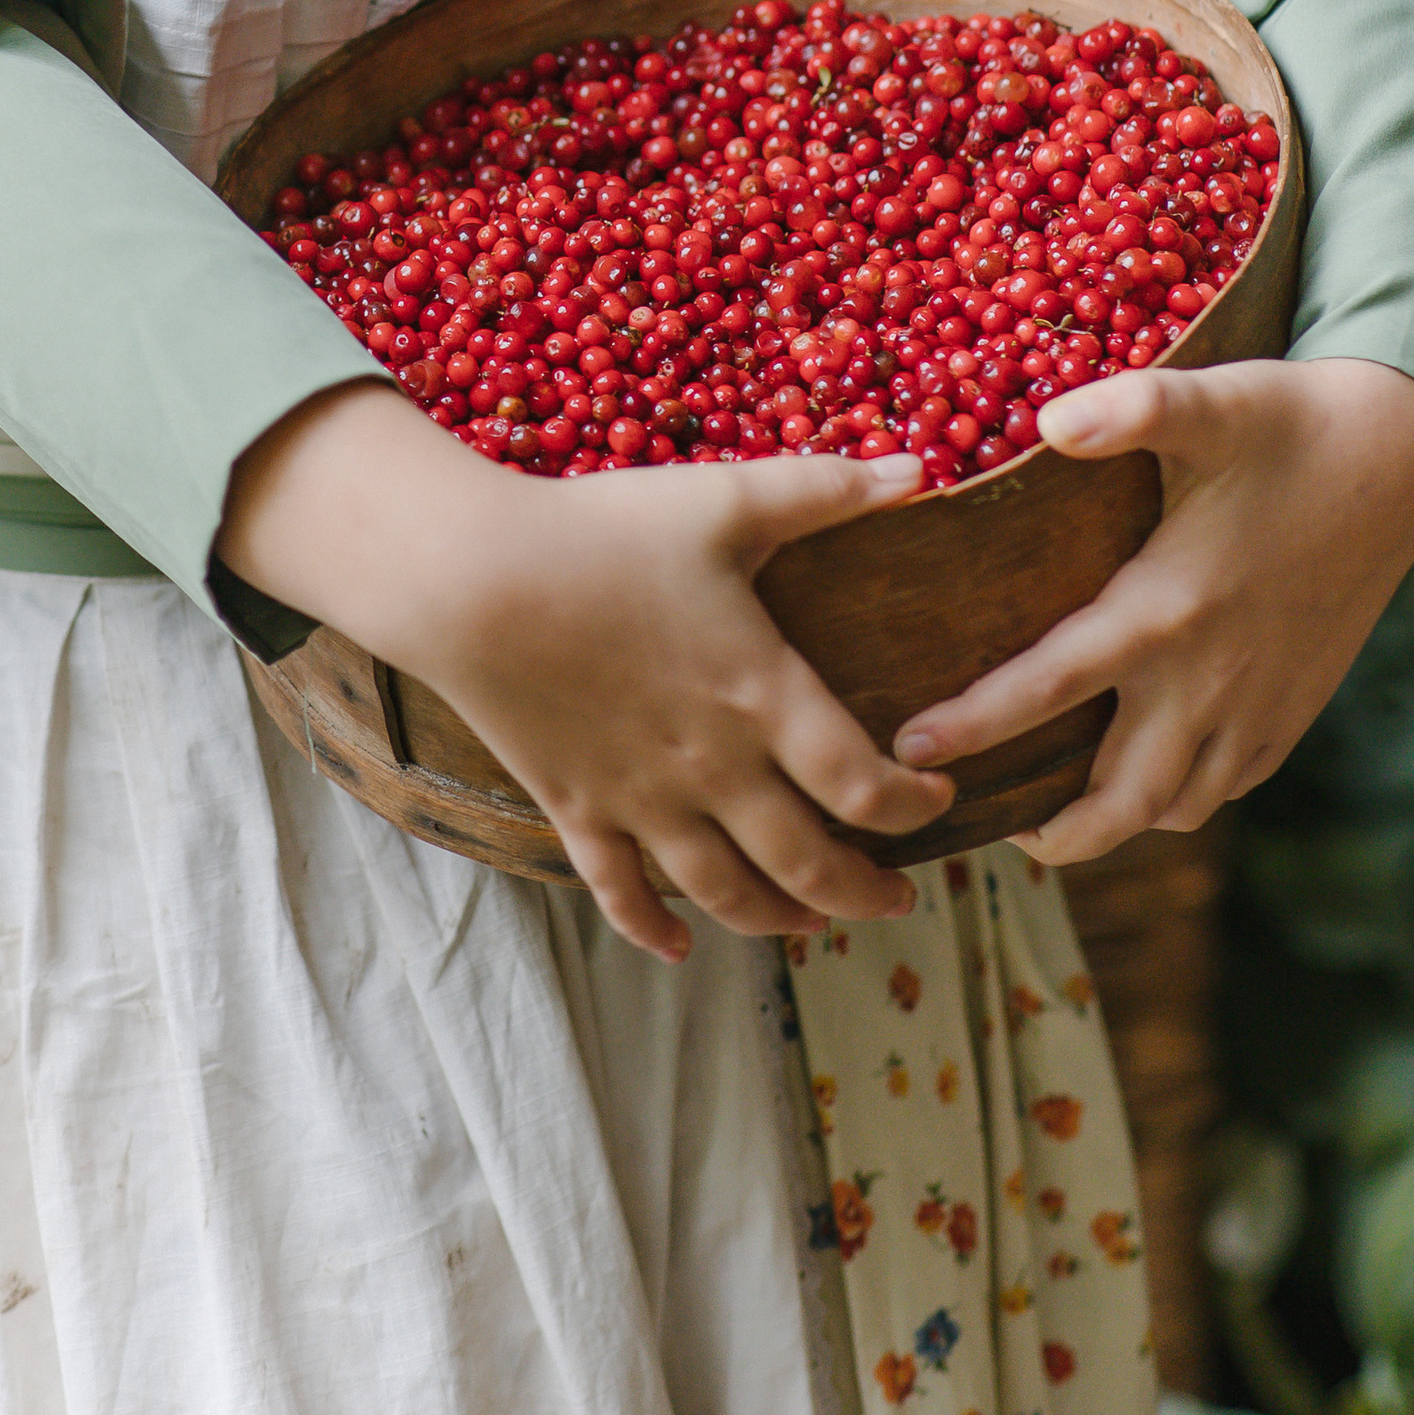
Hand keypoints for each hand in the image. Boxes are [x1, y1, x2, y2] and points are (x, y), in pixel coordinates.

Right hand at [219, 386, 952, 958]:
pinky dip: (654, 930)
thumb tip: (919, 467)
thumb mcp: (726, 499)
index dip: (914, 807)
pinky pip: (621, 893)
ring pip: (726, 893)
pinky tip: (678, 947)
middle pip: (809, 865)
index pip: (863, 786)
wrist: (473, 579)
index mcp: (761, 695)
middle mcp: (712, 768)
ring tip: (811, 922)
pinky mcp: (576, 808)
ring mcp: (641, 799)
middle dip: (865, 893)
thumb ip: (825, 488)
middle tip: (897, 900)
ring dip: (781, 919)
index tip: (940, 799)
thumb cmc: (603, 532)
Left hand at [890, 357, 1413, 865]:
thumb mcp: (1209, 402)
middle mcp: (1209, 678)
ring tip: (1055, 810)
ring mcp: (1258, 706)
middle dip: (1050, 831)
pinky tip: (1143, 773)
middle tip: (989, 820)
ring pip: (1174, 808)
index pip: (1050, 686)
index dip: (976, 724)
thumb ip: (1129, 409)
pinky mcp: (1293, 712)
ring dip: (1113, 822)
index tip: (910, 748)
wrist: (1402, 458)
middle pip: (1117, 799)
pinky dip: (1177, 801)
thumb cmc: (1290, 423)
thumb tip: (1045, 422)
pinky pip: (1225, 787)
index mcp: (1167, 609)